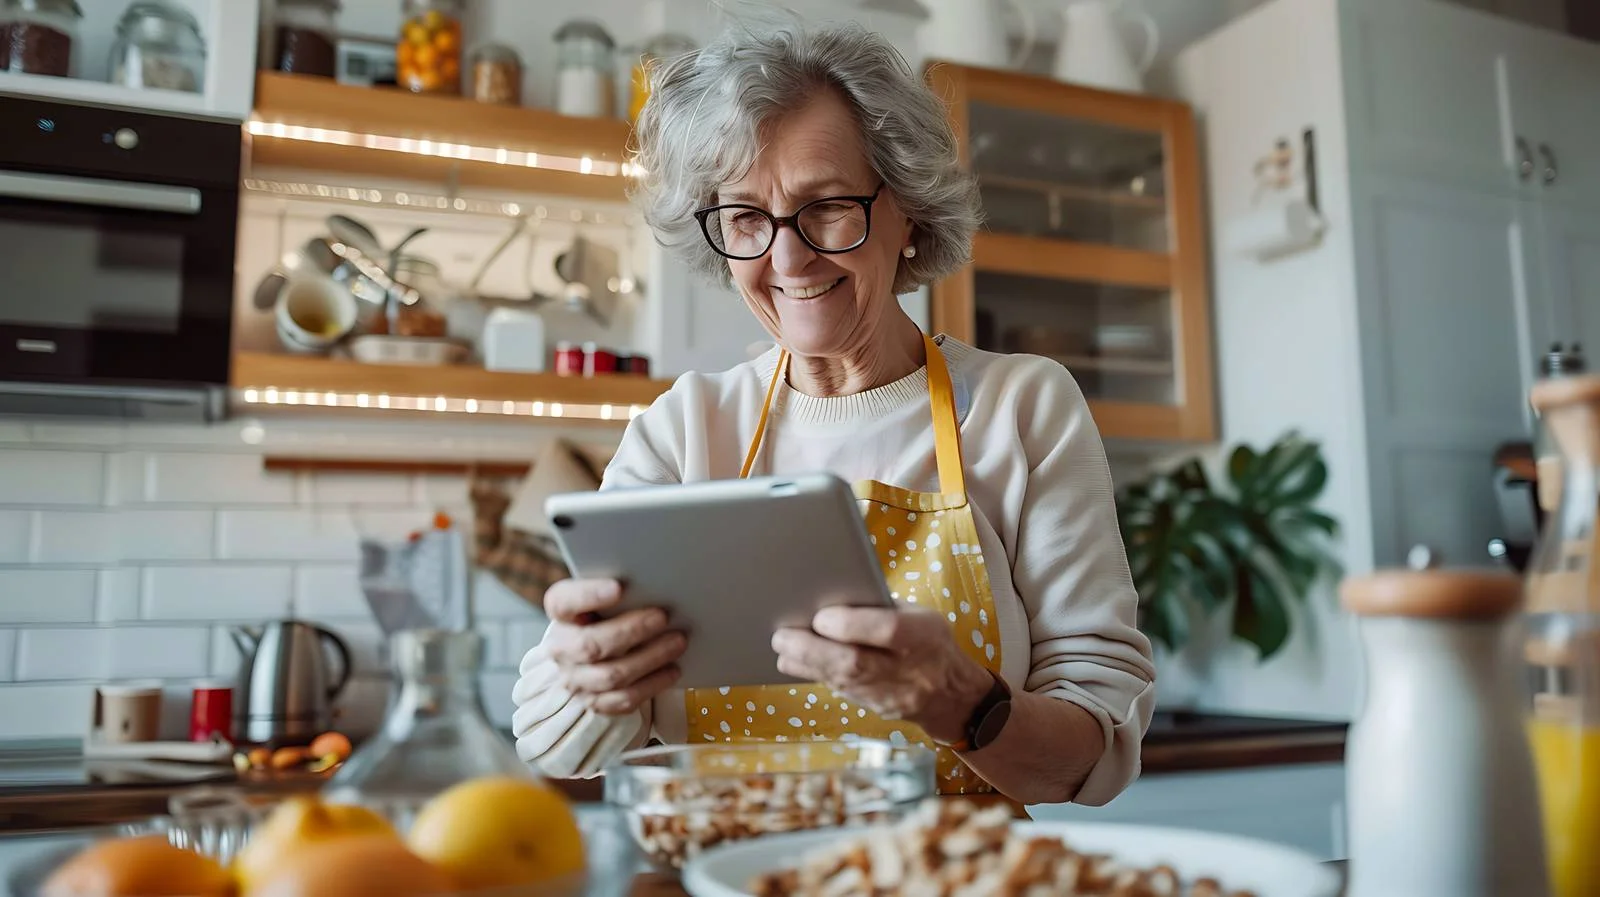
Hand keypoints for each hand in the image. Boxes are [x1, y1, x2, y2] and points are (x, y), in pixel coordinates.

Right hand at [543, 578, 686, 714]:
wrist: (591, 650)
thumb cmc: (605, 614)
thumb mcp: (603, 597)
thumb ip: (620, 591)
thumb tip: (655, 585)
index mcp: (560, 613)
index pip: (564, 602)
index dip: (589, 595)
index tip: (618, 587)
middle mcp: (561, 648)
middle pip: (591, 645)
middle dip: (632, 631)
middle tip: (663, 617)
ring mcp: (576, 679)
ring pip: (611, 675)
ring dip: (649, 658)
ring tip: (677, 642)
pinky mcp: (594, 702)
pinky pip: (624, 699)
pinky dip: (652, 685)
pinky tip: (672, 670)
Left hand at [771, 606, 992, 743]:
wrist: (950, 695)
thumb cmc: (929, 642)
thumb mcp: (920, 615)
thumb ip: (882, 608)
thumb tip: (833, 596)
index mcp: (924, 635)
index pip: (887, 631)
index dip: (851, 625)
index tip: (820, 616)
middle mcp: (909, 669)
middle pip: (855, 663)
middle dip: (813, 648)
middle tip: (783, 635)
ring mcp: (891, 695)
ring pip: (842, 682)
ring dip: (806, 663)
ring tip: (782, 645)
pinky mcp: (875, 709)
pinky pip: (840, 691)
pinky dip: (814, 674)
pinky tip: (794, 661)